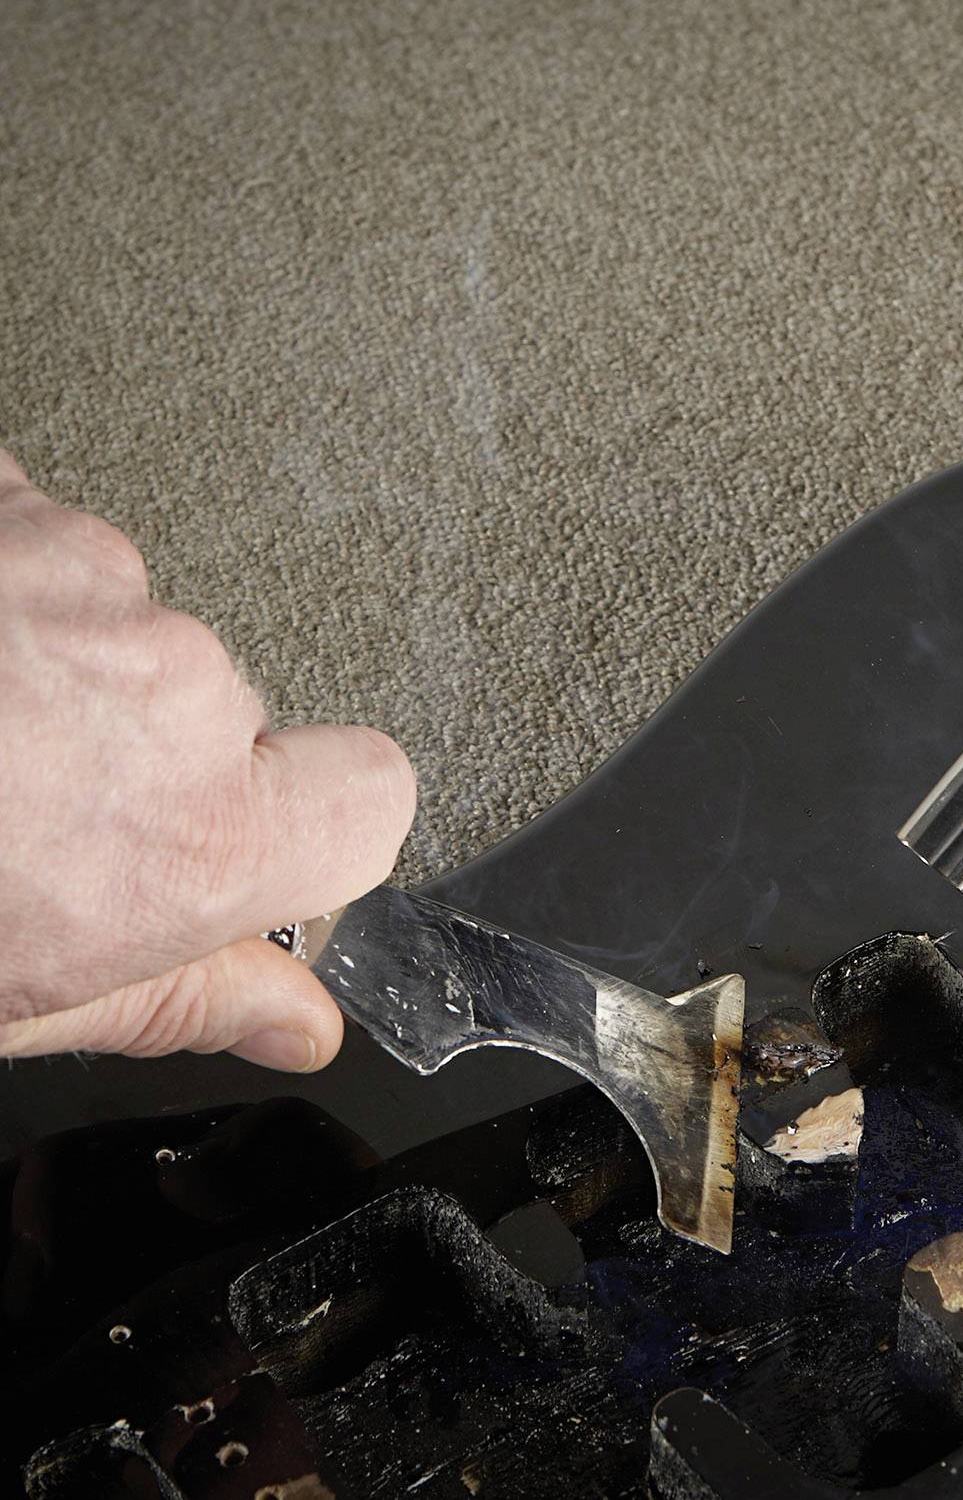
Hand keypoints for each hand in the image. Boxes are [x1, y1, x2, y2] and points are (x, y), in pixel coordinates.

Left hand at [0, 450, 415, 1068]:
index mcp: (190, 837)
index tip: (236, 842)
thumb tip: (292, 1024)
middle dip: (120, 749)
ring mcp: (79, 576)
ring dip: (33, 664)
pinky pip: (26, 538)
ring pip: (108, 623)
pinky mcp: (0, 495)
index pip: (369, 799)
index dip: (306, 824)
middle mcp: (165, 690)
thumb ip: (175, 998)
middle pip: (213, 711)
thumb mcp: (2, 1001)